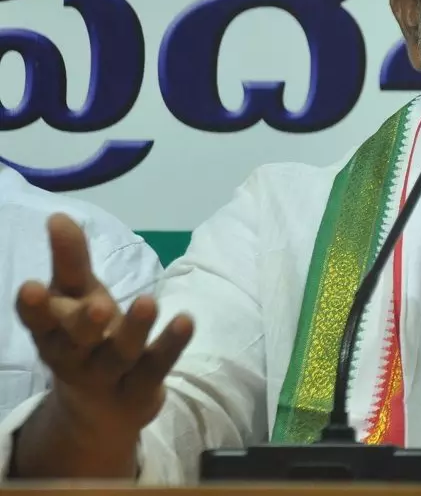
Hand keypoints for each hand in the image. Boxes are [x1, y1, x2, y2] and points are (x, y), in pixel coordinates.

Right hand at [15, 213, 193, 438]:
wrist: (100, 408)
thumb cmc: (85, 336)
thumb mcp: (75, 297)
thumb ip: (70, 261)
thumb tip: (59, 215)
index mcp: (52, 334)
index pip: (39, 322)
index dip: (34, 307)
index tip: (31, 287)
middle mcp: (75, 358)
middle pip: (76, 342)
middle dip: (84, 323)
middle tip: (99, 305)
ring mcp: (109, 377)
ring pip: (120, 355)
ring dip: (134, 330)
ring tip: (148, 302)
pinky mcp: (142, 388)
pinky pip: (157, 366)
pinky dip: (171, 345)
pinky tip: (186, 320)